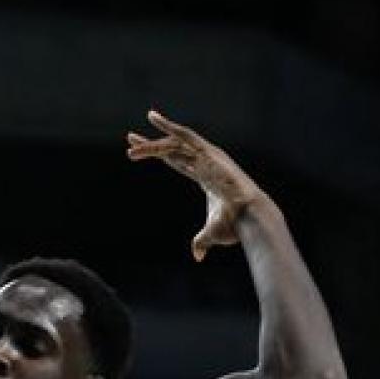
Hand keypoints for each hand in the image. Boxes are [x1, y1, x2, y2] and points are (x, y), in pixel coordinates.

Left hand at [126, 110, 273, 261]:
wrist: (250, 217)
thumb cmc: (235, 225)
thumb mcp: (211, 234)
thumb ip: (201, 242)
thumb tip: (197, 256)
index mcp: (205, 176)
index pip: (177, 163)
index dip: (161, 156)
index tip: (146, 152)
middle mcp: (206, 163)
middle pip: (173, 149)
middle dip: (151, 144)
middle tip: (129, 139)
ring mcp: (208, 156)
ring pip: (174, 144)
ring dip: (152, 142)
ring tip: (129, 138)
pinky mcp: (209, 153)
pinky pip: (184, 139)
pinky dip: (168, 128)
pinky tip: (153, 121)